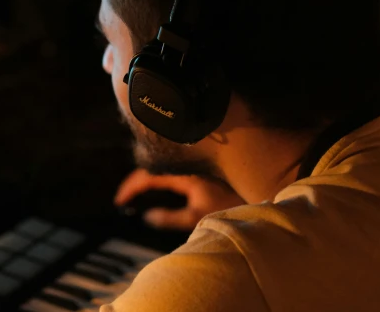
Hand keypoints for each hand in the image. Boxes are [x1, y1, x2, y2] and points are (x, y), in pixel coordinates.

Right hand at [114, 169, 244, 229]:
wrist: (260, 190)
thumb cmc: (231, 205)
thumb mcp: (198, 216)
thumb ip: (171, 217)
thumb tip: (146, 217)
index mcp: (183, 172)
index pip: (148, 175)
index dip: (130, 187)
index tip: (119, 201)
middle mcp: (186, 162)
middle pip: (152, 166)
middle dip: (136, 180)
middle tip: (124, 197)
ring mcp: (193, 162)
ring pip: (162, 165)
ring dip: (148, 177)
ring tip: (137, 192)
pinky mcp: (201, 165)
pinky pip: (172, 167)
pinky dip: (160, 176)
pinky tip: (160, 186)